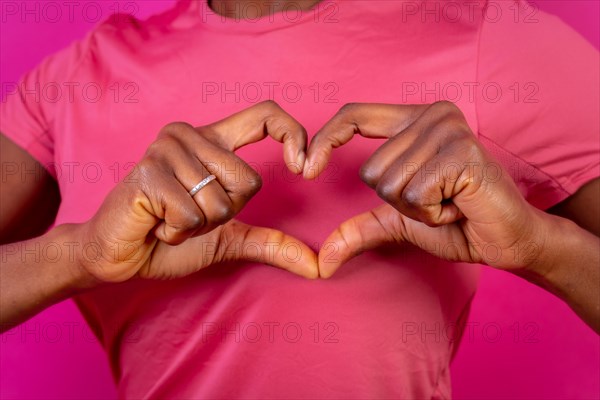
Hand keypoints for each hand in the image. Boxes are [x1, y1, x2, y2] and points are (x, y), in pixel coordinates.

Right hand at [78, 101, 317, 281]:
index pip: (265, 114)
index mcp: (213, 141)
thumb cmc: (170, 238)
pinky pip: (192, 215)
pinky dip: (178, 232)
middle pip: (248, 182)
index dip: (293, 134)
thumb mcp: (228, 238)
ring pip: (221, 202)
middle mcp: (190, 136)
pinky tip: (156, 222)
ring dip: (199, 226)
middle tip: (190, 213)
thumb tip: (317, 267)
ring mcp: (166, 150)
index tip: (302, 168)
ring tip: (170, 217)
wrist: (119, 255)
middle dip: (224, 214)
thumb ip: (270, 243)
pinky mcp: (148, 173)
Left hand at [304, 101, 549, 277]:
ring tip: (450, 202)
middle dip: (399, 201)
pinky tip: (459, 206)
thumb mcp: (398, 221)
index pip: (355, 114)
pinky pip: (413, 195)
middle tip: (438, 199)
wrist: (507, 239)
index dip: (326, 138)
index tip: (306, 168)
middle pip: (371, 169)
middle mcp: (432, 115)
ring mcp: (448, 130)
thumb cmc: (457, 223)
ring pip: (389, 184)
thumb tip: (322, 260)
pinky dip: (432, 213)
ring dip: (417, 209)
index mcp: (414, 120)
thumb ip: (360, 228)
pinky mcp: (461, 152)